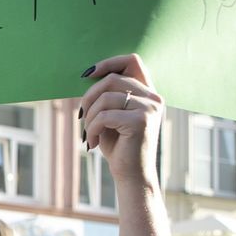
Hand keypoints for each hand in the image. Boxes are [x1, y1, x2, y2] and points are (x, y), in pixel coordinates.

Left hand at [79, 55, 162, 186]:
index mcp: (148, 93)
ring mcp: (149, 108)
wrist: (132, 174)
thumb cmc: (119, 145)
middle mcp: (153, 97)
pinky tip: (93, 143)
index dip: (109, 62)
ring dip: (89, 117)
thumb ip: (108, 96)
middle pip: (111, 79)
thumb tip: (86, 76)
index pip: (132, 61)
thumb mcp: (112, 116)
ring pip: (105, 99)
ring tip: (89, 134)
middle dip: (89, 97)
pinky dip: (91, 129)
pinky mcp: (140, 121)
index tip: (87, 74)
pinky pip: (104, 116)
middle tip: (82, 117)